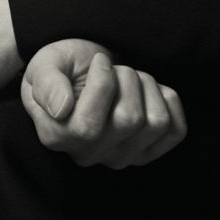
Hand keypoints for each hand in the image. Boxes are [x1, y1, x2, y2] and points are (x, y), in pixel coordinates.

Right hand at [21, 39, 186, 168]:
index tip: (98, 61)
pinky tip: (150, 92)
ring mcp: (120, 157)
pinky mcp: (147, 151)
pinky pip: (175, 131)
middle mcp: (89, 155)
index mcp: (58, 137)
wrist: (82, 71)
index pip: (89, 124)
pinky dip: (169, 101)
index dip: (102, 80)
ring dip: (148, 87)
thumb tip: (62, 108)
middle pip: (130, 120)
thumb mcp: (44, 66)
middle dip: (128, 78)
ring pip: (156, 122)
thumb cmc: (63, 68)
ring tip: (130, 80)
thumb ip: (47, 84)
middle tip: (116, 69)